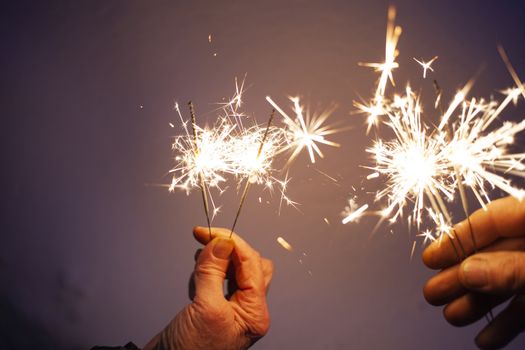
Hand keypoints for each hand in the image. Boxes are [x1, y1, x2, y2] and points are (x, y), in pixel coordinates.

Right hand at [144, 227, 272, 349]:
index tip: (212, 232)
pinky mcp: (215, 308)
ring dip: (217, 260)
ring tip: (200, 259)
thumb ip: (213, 272)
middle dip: (229, 249)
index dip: (233, 244)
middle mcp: (247, 310)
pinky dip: (208, 271)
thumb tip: (222, 243)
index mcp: (254, 313)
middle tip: (206, 237)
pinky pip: (219, 280)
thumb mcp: (205, 308)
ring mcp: (231, 309)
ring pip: (234, 270)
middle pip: (249, 265)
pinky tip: (198, 272)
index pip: (252, 266)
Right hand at [422, 196, 524, 348]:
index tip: (430, 259)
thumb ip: (512, 269)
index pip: (491, 220)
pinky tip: (487, 338)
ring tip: (453, 317)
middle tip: (433, 292)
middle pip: (494, 254)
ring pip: (507, 281)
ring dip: (478, 302)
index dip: (457, 239)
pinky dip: (506, 322)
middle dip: (461, 276)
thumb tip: (468, 272)